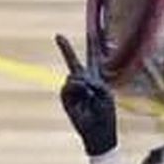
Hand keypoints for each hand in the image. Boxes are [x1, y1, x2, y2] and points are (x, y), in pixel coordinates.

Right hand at [55, 33, 118, 157]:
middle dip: (65, 49)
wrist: (98, 133)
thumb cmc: (106, 115)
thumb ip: (92, 81)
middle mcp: (83, 82)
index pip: (94, 59)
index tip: (92, 31)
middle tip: (57, 35)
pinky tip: (83, 99)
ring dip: (83, 85)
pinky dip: (77, 90)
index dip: (93, 44)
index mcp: (96, 79)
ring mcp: (73, 90)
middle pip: (74, 62)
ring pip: (74, 76)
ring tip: (90, 98)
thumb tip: (75, 78)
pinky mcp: (66, 98)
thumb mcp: (105, 94)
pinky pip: (68, 85)